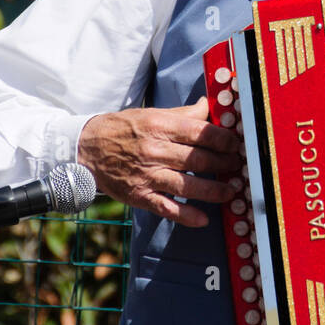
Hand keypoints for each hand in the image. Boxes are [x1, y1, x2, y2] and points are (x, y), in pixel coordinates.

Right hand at [76, 96, 240, 227]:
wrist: (86, 148)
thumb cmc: (123, 129)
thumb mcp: (152, 114)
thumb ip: (183, 114)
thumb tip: (209, 105)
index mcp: (159, 126)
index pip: (199, 132)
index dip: (223, 139)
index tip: (236, 143)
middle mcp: (154, 150)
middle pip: (197, 159)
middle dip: (224, 163)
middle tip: (239, 166)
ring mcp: (146, 175)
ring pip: (187, 184)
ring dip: (213, 190)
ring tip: (231, 191)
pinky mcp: (139, 195)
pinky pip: (166, 208)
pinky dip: (186, 215)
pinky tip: (203, 218)